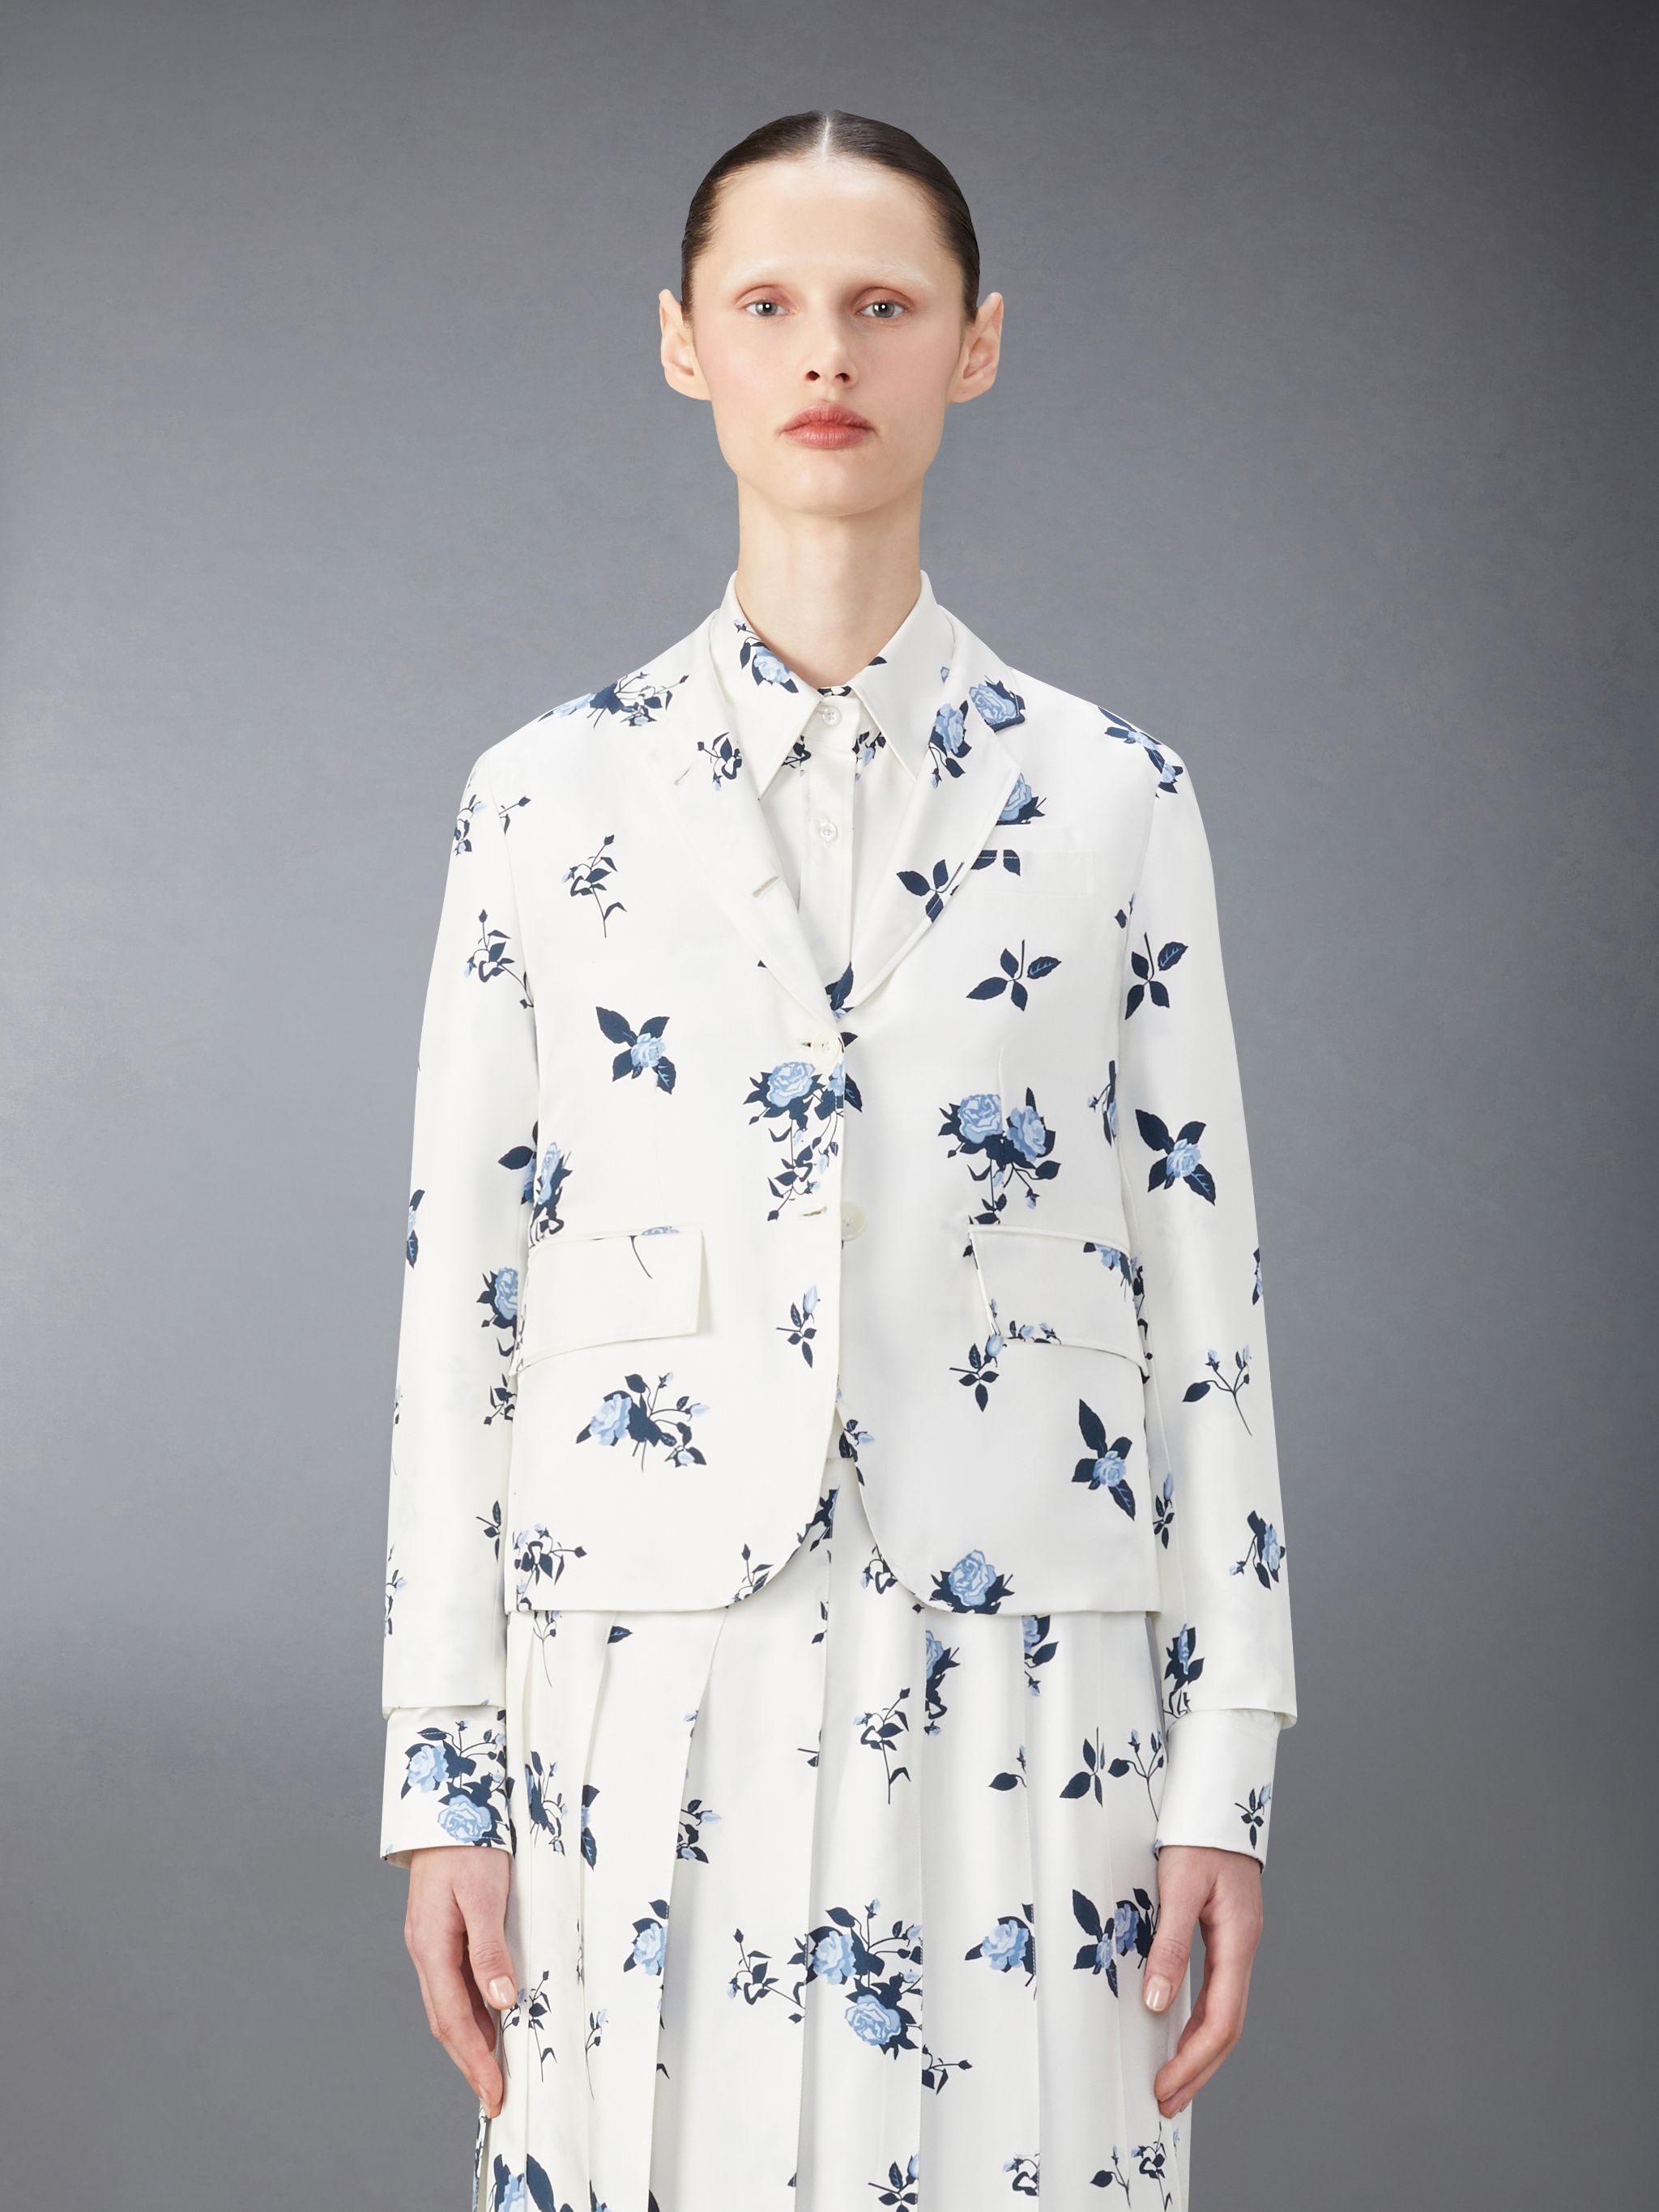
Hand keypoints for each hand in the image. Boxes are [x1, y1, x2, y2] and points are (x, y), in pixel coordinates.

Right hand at [403, 1845, 518, 2115]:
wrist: (448, 1805)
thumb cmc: (469, 1845)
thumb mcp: (484, 1896)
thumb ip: (490, 1951)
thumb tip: (502, 2003)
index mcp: (431, 1947)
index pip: (453, 2020)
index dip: (475, 2060)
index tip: (494, 2093)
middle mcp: (426, 1951)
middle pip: (446, 2022)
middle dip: (471, 2062)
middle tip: (495, 2097)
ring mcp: (432, 1943)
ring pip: (449, 2006)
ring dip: (470, 2041)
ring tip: (494, 2072)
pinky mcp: (443, 1932)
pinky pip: (455, 1985)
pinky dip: (472, 2012)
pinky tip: (491, 2021)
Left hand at [1142, 1842, 1263, 2117]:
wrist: (1217, 1796)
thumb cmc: (1198, 1835)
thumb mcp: (1179, 1886)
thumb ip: (1170, 1944)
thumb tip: (1159, 2003)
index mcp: (1237, 1942)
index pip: (1221, 2021)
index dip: (1194, 2061)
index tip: (1164, 2087)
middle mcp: (1241, 1949)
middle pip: (1226, 2027)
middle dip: (1197, 2069)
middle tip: (1165, 2102)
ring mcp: (1235, 1942)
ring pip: (1223, 2011)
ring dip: (1198, 2050)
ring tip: (1171, 2081)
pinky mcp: (1224, 1933)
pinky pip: (1215, 1991)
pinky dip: (1198, 2020)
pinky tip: (1178, 2030)